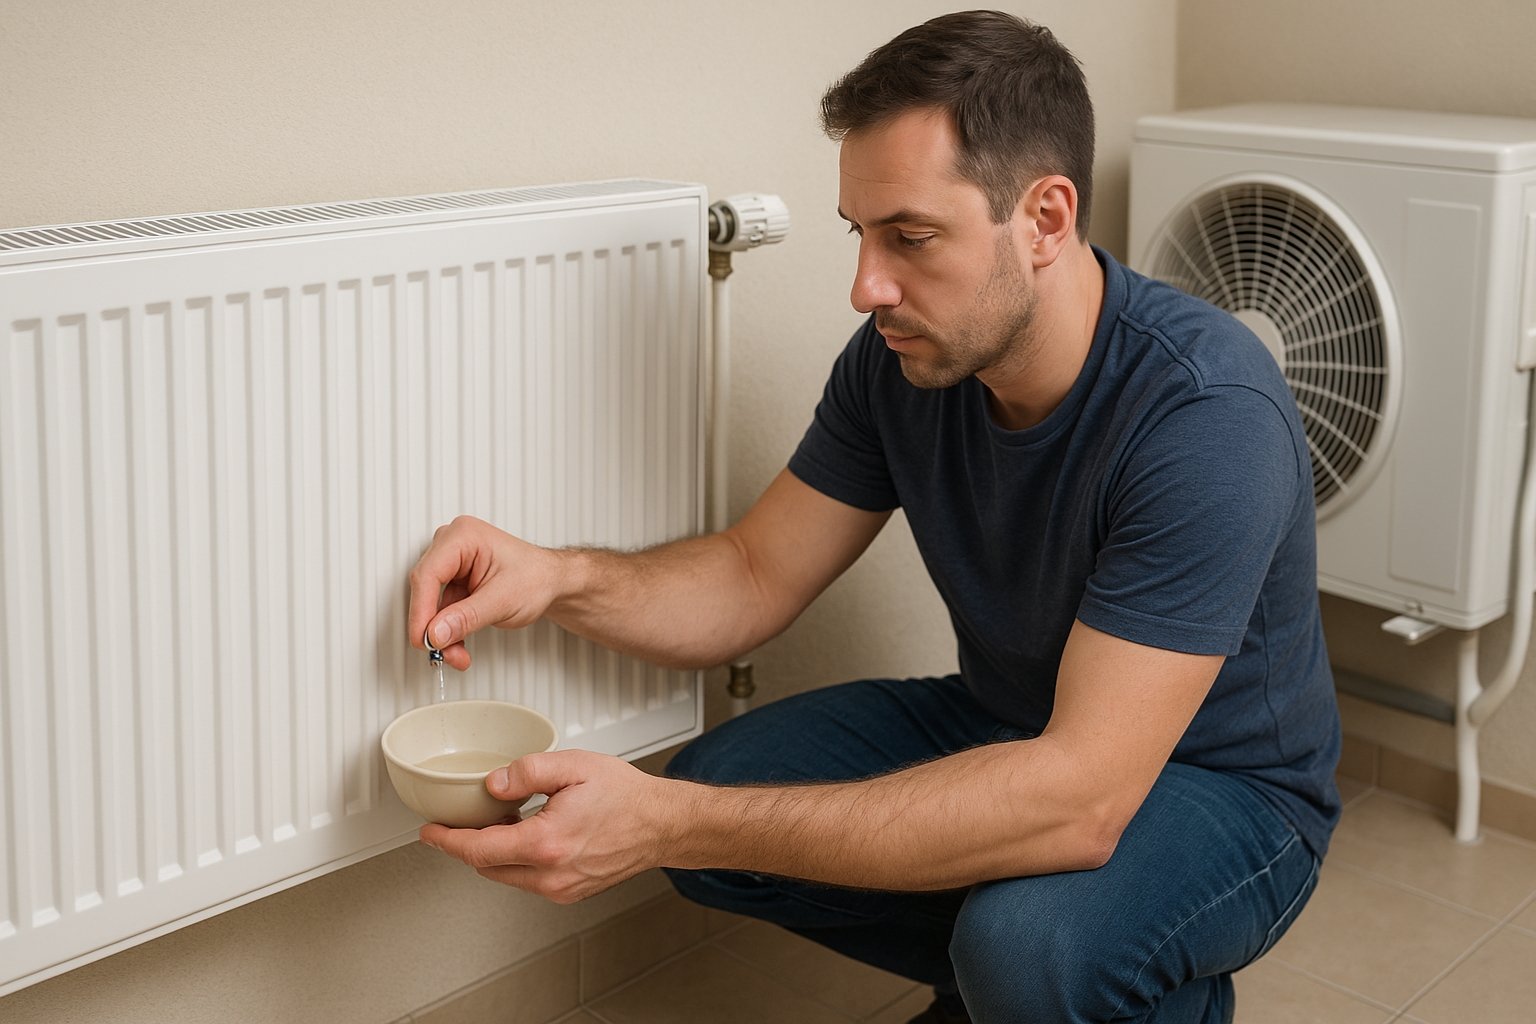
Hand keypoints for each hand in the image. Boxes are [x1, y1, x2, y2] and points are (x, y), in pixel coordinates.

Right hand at [408, 515, 566, 669]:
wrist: (551, 582)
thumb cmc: (536, 577)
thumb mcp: (503, 600)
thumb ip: (466, 617)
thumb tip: (435, 632)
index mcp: (463, 537)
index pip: (428, 574)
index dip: (421, 611)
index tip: (423, 640)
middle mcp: (452, 545)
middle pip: (425, 589)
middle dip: (433, 627)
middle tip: (442, 653)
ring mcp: (452, 563)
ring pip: (431, 604)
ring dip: (441, 634)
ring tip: (458, 656)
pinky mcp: (454, 581)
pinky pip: (441, 610)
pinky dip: (448, 631)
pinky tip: (458, 647)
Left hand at [418, 750, 682, 902]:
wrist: (662, 824)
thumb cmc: (626, 796)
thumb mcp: (573, 766)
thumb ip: (527, 772)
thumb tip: (494, 784)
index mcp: (546, 844)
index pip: (478, 849)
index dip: (447, 841)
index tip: (429, 832)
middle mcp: (550, 875)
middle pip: (487, 866)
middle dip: (468, 844)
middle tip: (463, 819)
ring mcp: (560, 889)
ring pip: (506, 875)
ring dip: (494, 852)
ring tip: (501, 821)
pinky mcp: (570, 892)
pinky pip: (528, 880)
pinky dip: (517, 860)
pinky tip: (528, 835)